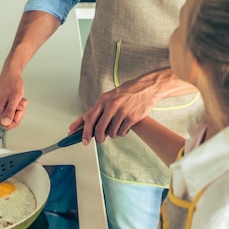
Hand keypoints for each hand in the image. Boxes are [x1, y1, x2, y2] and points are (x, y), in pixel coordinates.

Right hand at [0, 63, 27, 129]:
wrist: (11, 72)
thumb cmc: (13, 82)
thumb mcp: (15, 98)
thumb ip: (10, 112)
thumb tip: (5, 123)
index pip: (5, 125)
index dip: (15, 120)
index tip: (19, 112)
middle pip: (10, 120)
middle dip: (18, 112)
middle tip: (20, 103)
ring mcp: (0, 105)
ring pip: (12, 114)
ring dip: (19, 107)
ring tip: (19, 98)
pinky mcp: (3, 102)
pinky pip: (12, 108)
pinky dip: (17, 104)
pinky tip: (18, 97)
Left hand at [69, 67, 196, 143]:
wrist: (146, 88)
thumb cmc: (126, 92)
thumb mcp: (109, 97)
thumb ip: (98, 109)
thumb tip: (84, 122)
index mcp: (104, 100)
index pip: (90, 118)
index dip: (84, 131)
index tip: (82, 140)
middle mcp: (111, 106)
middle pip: (99, 129)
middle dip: (98, 138)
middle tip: (99, 140)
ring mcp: (122, 112)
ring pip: (111, 133)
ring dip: (112, 134)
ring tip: (116, 127)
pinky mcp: (132, 118)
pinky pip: (122, 132)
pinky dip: (122, 132)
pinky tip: (124, 126)